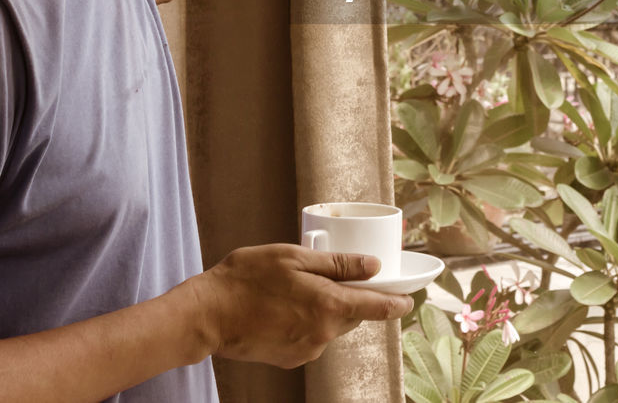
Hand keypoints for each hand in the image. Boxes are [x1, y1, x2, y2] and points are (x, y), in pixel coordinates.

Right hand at [191, 243, 413, 367]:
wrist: (208, 315)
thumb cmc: (247, 280)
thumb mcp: (295, 258)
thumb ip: (337, 264)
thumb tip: (371, 265)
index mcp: (329, 306)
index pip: (378, 307)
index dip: (397, 302)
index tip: (409, 298)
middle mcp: (324, 334)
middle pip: (353, 315)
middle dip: (350, 297)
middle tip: (329, 275)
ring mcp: (307, 349)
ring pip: (331, 326)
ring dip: (324, 308)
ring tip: (294, 289)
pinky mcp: (291, 358)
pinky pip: (312, 337)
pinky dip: (306, 321)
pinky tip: (283, 307)